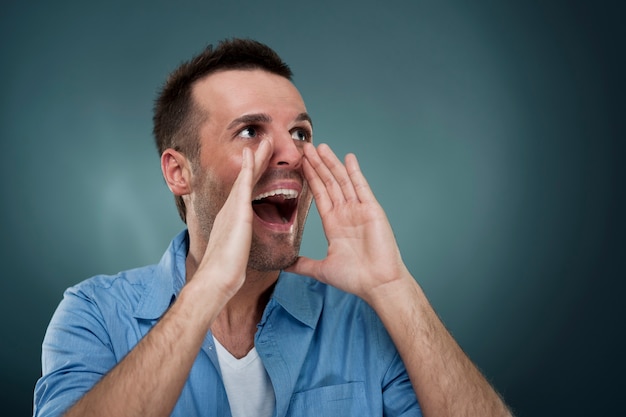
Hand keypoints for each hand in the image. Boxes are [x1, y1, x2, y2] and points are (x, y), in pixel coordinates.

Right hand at [195, 140, 272, 298]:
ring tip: (266, 141)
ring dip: (256, 158)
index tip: (262, 162)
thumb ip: (240, 247)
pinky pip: (245, 185)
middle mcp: (231, 209)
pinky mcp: (238, 211)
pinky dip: (249, 168)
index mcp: (233, 219)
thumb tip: (242, 252)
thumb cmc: (226, 272)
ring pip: (247, 177)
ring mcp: (233, 208)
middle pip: (247, 179)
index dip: (255, 176)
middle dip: (257, 161)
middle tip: (266, 143)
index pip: (248, 192)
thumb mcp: (237, 254)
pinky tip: (254, 154)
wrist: (217, 278)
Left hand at [286, 143, 410, 302]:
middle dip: (317, 165)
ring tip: (320, 146)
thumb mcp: (321, 269)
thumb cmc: (354, 278)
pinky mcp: (371, 210)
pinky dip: (354, 172)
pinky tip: (348, 158)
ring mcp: (358, 210)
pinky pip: (361, 187)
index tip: (300, 164)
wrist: (377, 284)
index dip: (310, 178)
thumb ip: (302, 264)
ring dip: (331, 163)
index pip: (319, 195)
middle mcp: (345, 213)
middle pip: (329, 183)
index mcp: (334, 224)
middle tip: (305, 147)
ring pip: (342, 181)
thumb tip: (283, 266)